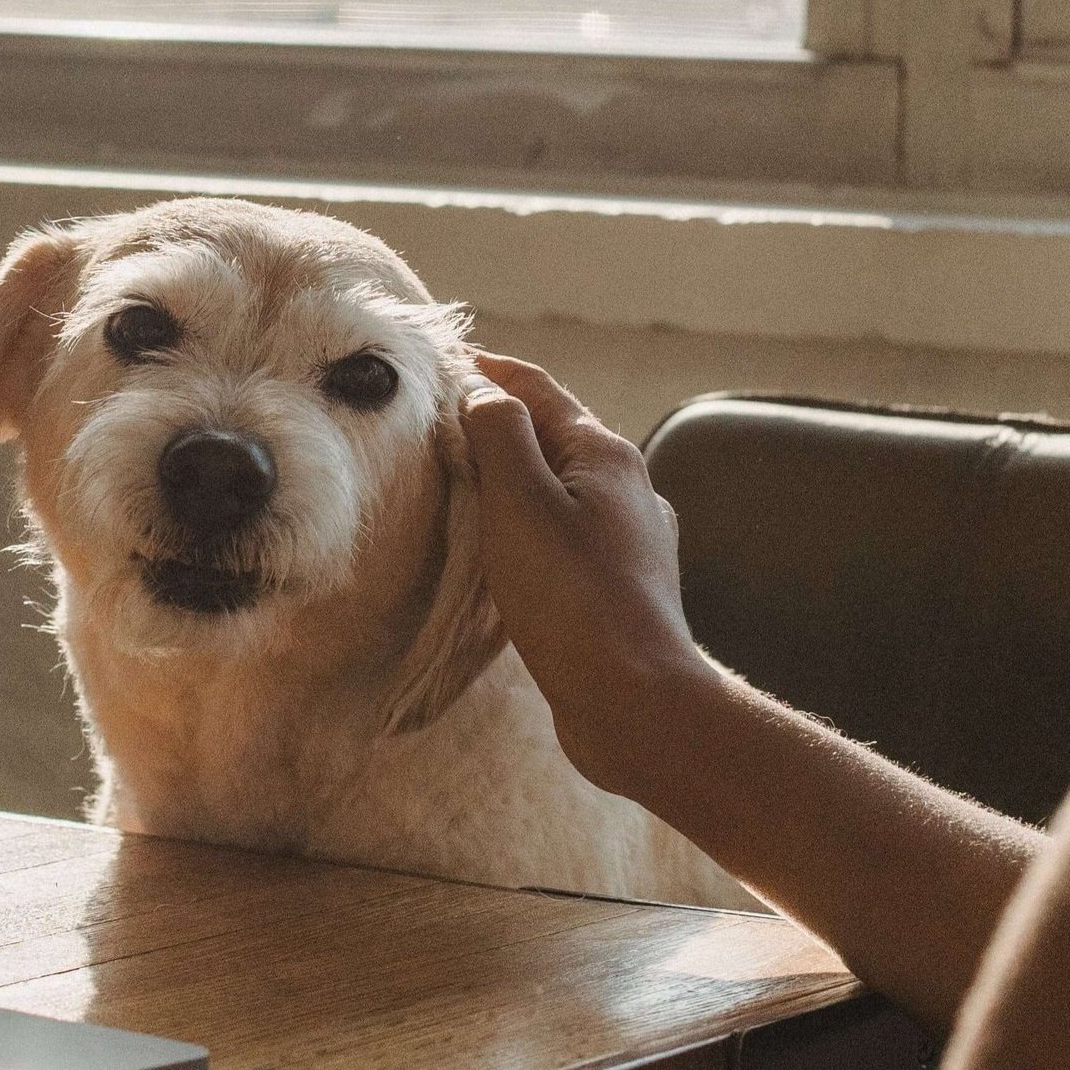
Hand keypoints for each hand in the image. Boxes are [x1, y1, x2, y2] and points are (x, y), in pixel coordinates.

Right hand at [461, 352, 709, 792]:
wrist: (636, 703)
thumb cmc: (574, 600)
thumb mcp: (522, 503)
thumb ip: (500, 436)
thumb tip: (483, 393)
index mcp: (606, 455)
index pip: (538, 388)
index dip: (485, 371)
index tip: (436, 367)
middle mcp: (627, 488)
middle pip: (552, 435)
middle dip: (495, 423)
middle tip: (433, 426)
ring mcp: (628, 540)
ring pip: (558, 489)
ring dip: (510, 479)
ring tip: (458, 485)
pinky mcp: (618, 587)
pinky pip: (563, 535)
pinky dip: (525, 526)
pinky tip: (502, 552)